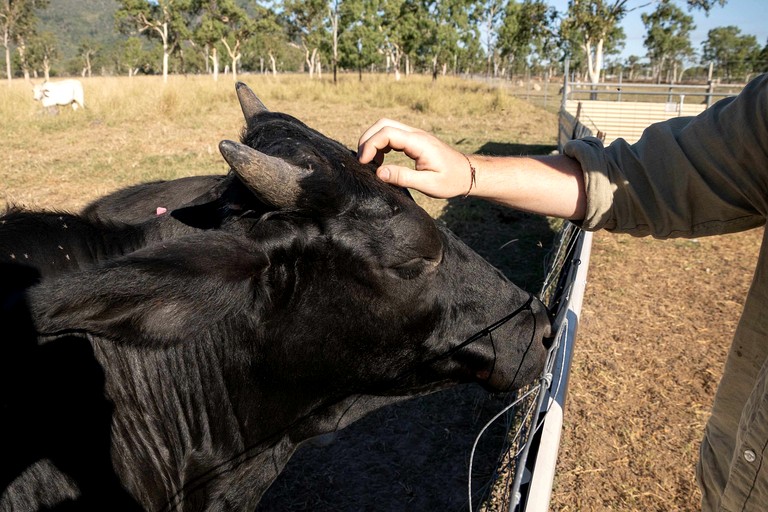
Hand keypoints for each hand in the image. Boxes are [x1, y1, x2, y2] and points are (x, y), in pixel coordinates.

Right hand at [357, 118, 474, 198]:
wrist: (467, 174)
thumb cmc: (450, 180)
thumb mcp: (428, 184)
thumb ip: (403, 177)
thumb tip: (379, 172)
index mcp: (418, 142)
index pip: (387, 133)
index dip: (370, 145)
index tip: (364, 163)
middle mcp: (416, 134)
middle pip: (383, 124)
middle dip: (367, 139)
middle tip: (362, 161)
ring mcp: (415, 135)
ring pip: (386, 127)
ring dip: (373, 141)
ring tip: (369, 162)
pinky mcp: (414, 140)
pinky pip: (392, 135)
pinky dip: (381, 144)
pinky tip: (380, 161)